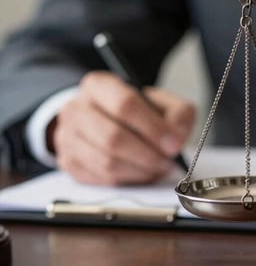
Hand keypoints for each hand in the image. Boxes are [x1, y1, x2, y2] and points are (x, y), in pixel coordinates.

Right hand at [49, 71, 195, 184]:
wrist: (108, 121)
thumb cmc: (139, 112)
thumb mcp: (163, 102)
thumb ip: (178, 113)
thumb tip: (176, 136)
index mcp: (98, 85)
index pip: (125, 104)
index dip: (153, 128)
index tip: (173, 143)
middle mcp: (76, 109)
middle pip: (113, 137)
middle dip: (147, 155)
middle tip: (168, 162)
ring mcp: (67, 137)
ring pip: (106, 162)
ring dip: (139, 170)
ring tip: (159, 168)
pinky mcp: (68, 162)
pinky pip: (101, 178)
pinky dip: (128, 180)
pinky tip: (142, 173)